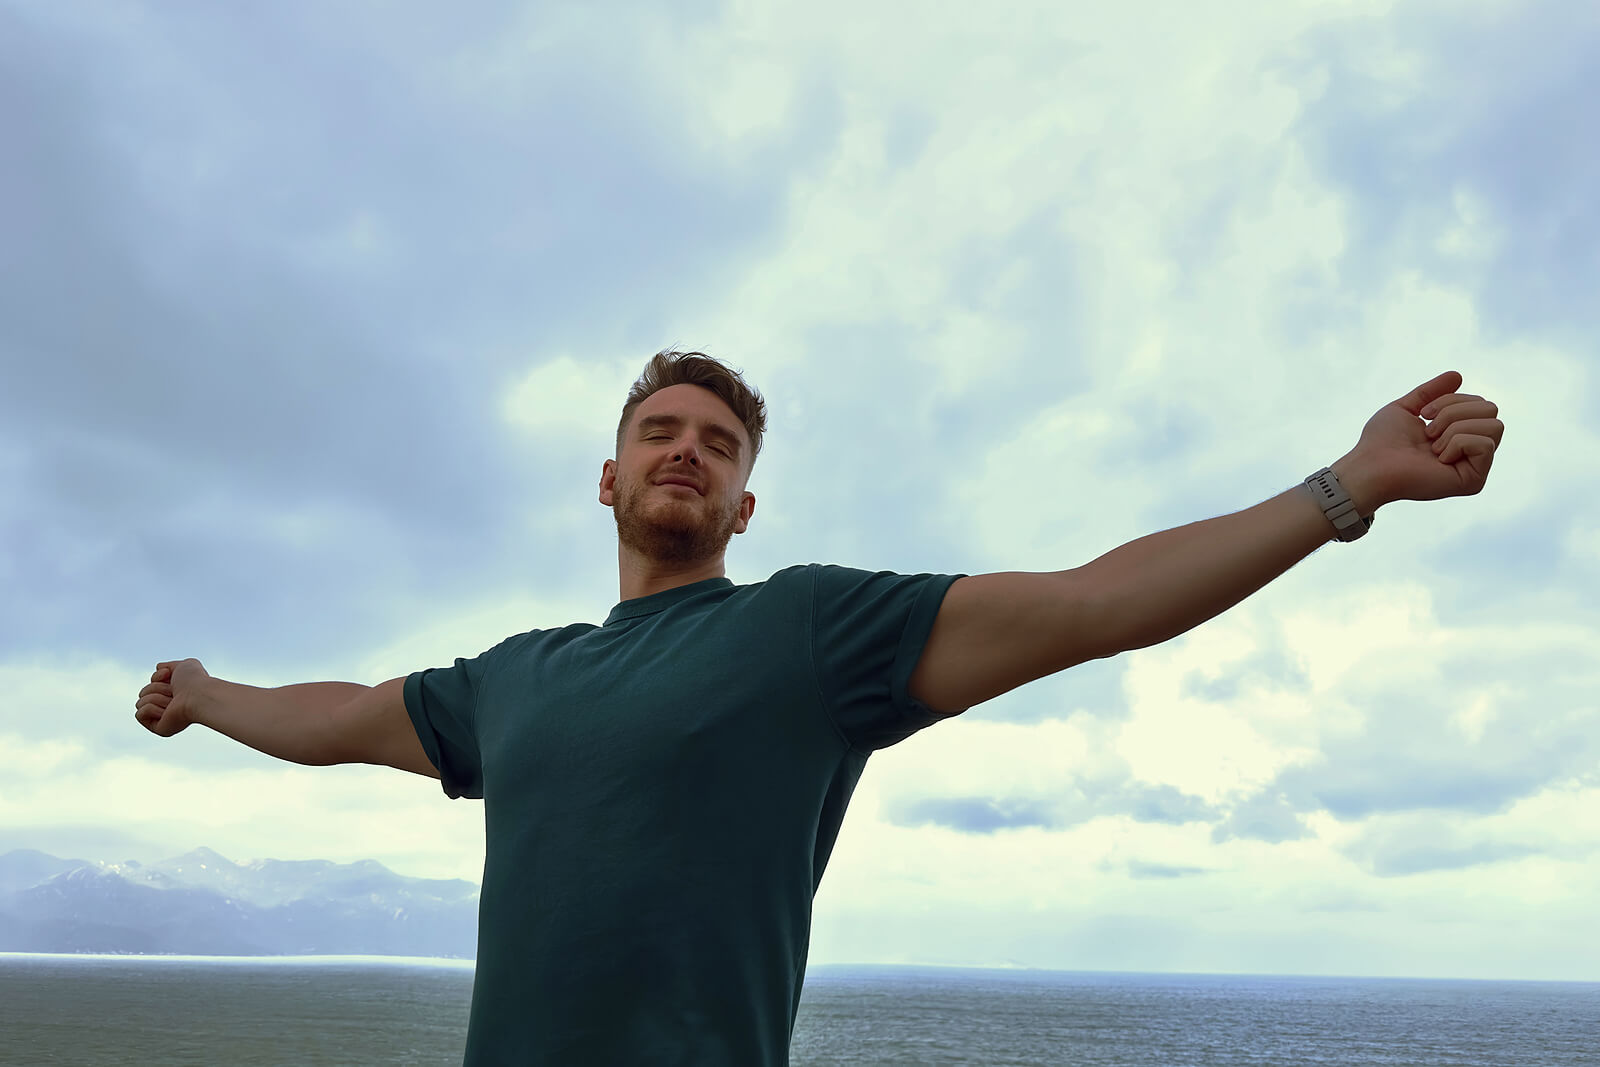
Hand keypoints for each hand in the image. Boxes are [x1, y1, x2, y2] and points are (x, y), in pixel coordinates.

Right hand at [135, 659, 210, 736]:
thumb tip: (159, 668)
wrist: (198, 695)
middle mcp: (168, 706)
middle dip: (156, 688)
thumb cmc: (194, 680)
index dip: (157, 678)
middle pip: (142, 693)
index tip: (168, 674)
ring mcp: (164, 718)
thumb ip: (171, 665)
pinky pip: (139, 714)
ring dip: (156, 698)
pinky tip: (166, 711)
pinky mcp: (159, 728)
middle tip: (173, 691)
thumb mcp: (183, 665)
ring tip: (173, 701)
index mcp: (173, 694)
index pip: (150, 684)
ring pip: (140, 703)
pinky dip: (150, 709)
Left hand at [1339, 370, 1504, 509]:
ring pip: (1494, 425)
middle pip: (1491, 409)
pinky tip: (1439, 458)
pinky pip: (1485, 445)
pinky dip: (1457, 443)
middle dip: (1453, 412)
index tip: (1423, 415)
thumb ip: (1432, 392)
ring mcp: (1475, 467)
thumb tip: (1457, 375)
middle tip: (1428, 431)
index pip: (1480, 402)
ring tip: (1432, 446)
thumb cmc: (1381, 441)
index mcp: (1459, 434)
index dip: (1450, 400)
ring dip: (1454, 428)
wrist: (1370, 466)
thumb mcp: (1408, 407)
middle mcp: (1471, 451)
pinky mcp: (1474, 481)